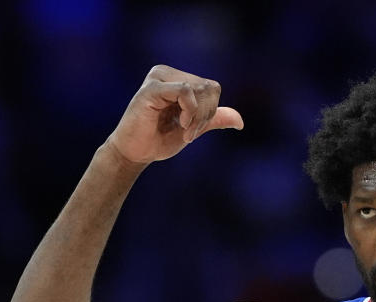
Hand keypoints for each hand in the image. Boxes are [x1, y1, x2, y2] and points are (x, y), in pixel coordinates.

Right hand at [105, 65, 243, 165]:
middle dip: (206, 115)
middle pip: (208, 88)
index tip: (196, 130)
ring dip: (198, 117)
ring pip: (199, 89)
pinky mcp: (151, 88)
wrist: (135, 153)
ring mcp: (158, 78)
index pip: (211, 87)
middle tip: (190, 133)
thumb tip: (240, 121)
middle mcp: (166, 73)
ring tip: (185, 131)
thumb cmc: (159, 139)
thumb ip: (213, 119)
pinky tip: (182, 125)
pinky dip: (191, 111)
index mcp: (176, 79)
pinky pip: (186, 91)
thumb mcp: (193, 128)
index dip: (211, 111)